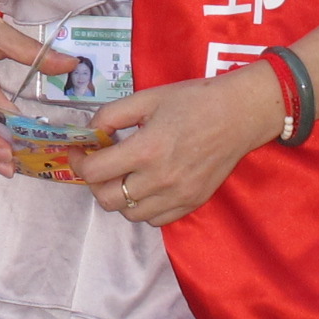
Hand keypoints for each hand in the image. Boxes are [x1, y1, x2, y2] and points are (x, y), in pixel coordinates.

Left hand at [70, 65, 285, 224]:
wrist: (239, 115)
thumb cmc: (193, 101)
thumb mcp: (147, 98)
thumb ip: (111, 115)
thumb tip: (91, 132)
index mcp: (145, 150)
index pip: (95, 171)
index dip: (79, 161)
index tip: (79, 150)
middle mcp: (159, 179)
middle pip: (107, 200)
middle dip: (95, 182)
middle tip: (99, 164)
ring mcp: (177, 196)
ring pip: (130, 215)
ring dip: (119, 197)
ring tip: (123, 175)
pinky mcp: (192, 203)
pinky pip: (156, 220)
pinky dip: (143, 209)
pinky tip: (146, 187)